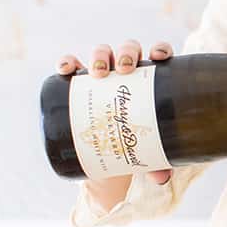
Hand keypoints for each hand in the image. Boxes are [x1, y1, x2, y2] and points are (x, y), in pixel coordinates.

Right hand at [55, 40, 174, 184]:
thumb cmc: (137, 146)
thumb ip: (158, 162)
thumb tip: (162, 177)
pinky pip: (72, 67)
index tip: (158, 57)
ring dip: (99, 54)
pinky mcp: (79, 85)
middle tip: (123, 70)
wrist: (109, 157)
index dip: (160, 48)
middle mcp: (127, 72)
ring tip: (98, 72)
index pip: (159, 55)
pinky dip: (67, 62)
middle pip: (128, 50)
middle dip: (126, 53)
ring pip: (102, 53)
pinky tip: (65, 69)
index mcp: (151, 80)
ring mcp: (102, 76)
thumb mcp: (149, 153)